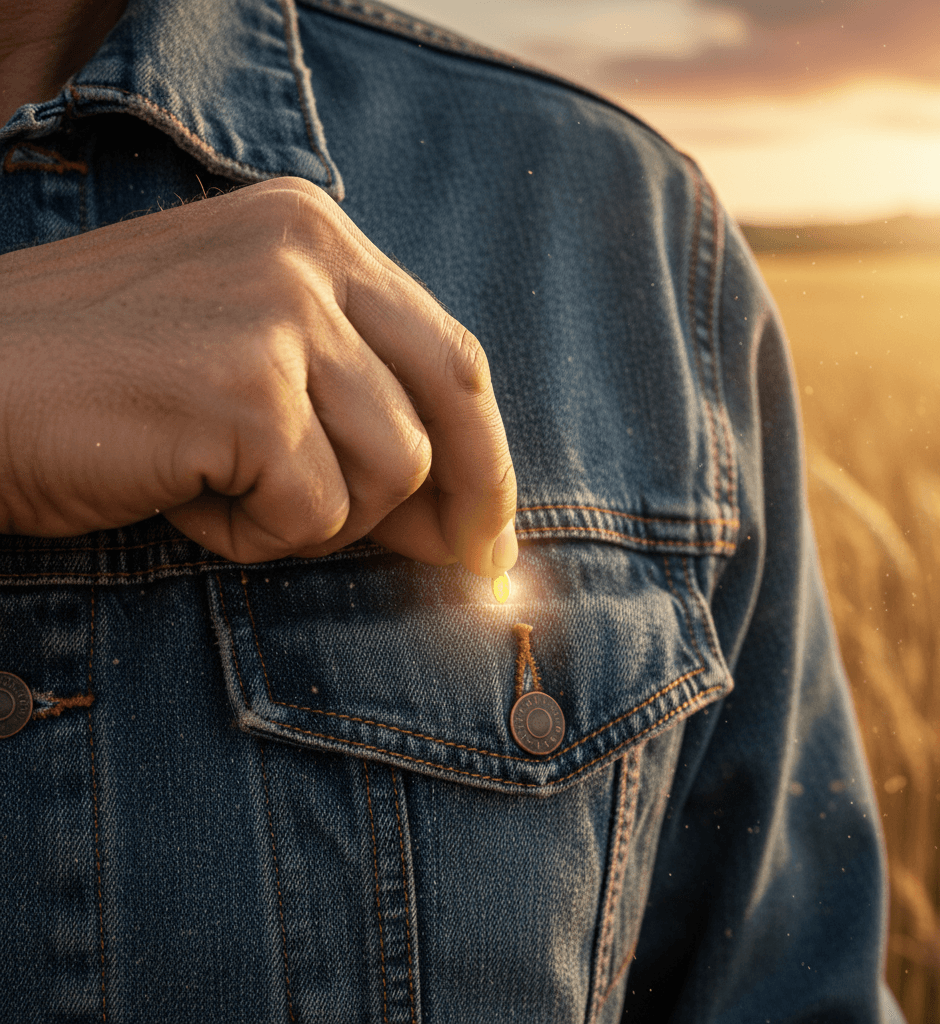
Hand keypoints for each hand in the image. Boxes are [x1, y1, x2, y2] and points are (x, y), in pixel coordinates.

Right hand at [0, 177, 516, 575]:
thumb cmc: (101, 387)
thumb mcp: (248, 368)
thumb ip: (354, 411)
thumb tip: (455, 519)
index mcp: (314, 234)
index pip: (450, 354)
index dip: (486, 453)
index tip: (488, 527)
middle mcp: (307, 254)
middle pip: (456, 398)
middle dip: (475, 499)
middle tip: (471, 569)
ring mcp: (276, 316)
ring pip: (389, 470)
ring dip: (319, 518)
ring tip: (229, 495)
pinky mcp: (244, 391)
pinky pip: (312, 511)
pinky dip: (254, 536)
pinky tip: (186, 500)